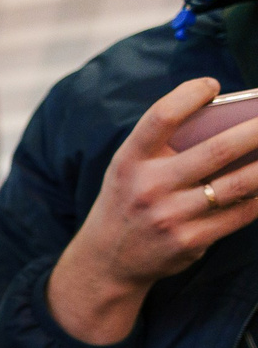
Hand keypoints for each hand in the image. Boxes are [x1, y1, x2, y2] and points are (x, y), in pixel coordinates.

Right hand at [50, 78, 257, 343]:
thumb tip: (231, 122)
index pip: (161, 117)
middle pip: (217, 150)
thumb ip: (165, 145)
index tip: (212, 85)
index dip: (190, 95)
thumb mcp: (130, 168)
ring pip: (239, 184)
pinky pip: (240, 213)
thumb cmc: (131, 199)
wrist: (106, 262)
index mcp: (130, 161)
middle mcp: (148, 188)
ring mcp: (170, 217)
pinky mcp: (189, 242)